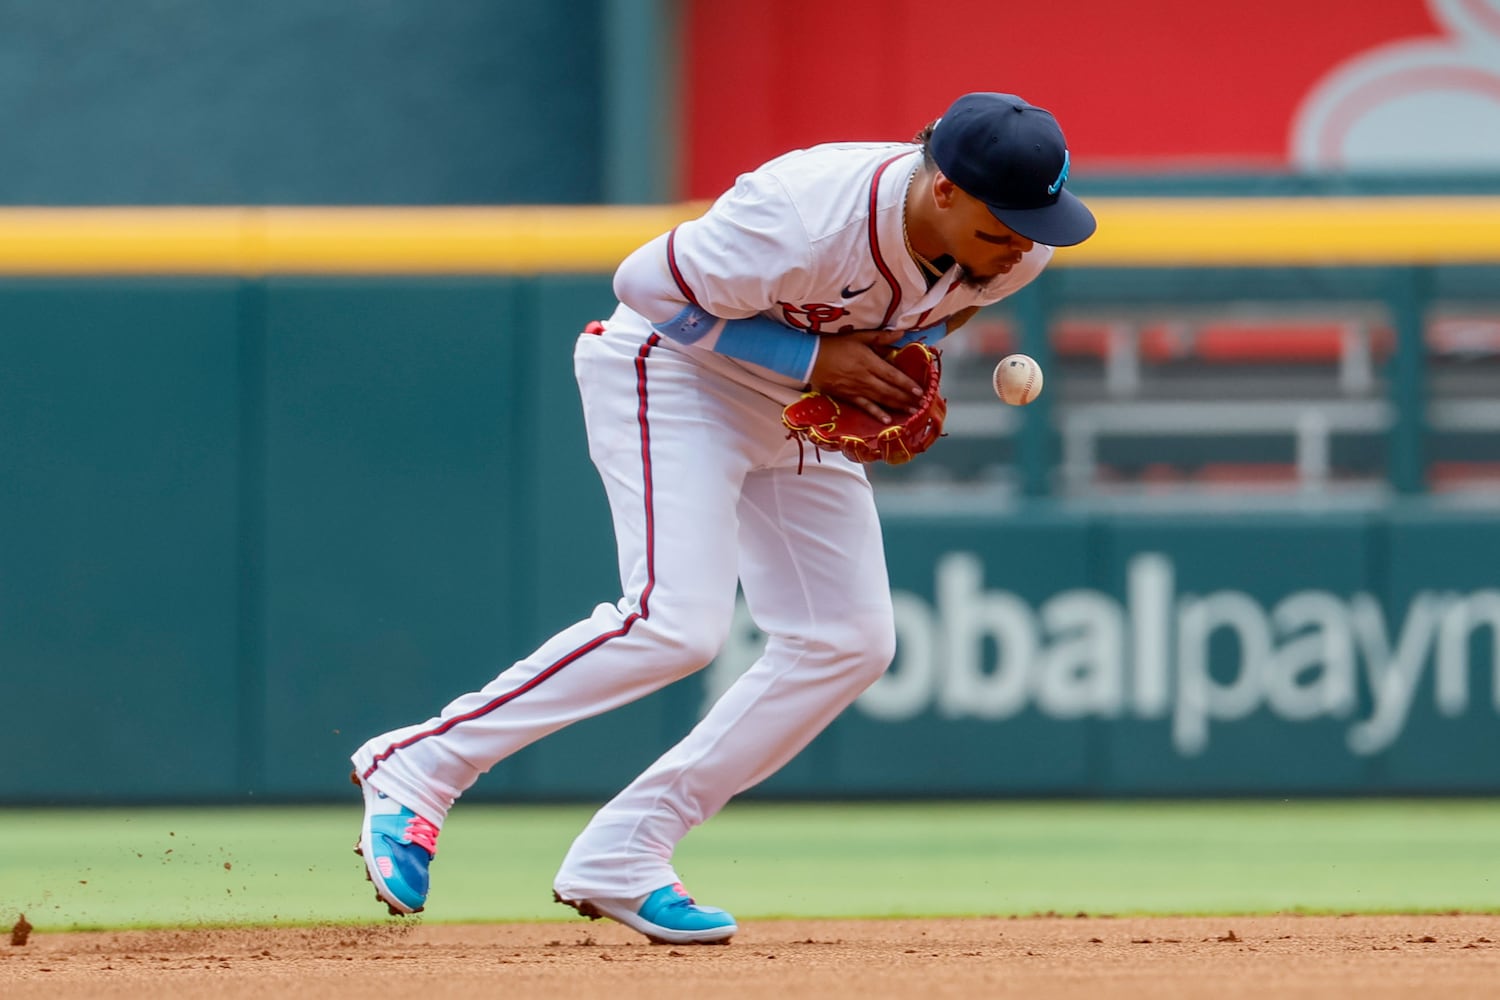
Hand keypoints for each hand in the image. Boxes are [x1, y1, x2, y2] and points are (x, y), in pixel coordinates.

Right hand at [808, 330, 925, 422]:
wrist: (809, 358)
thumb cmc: (834, 345)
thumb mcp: (858, 337)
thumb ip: (881, 337)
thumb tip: (902, 334)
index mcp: (868, 361)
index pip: (893, 375)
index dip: (907, 384)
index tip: (920, 391)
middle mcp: (864, 377)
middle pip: (890, 390)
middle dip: (907, 398)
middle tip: (922, 405)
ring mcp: (856, 389)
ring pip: (880, 399)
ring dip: (897, 406)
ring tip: (911, 412)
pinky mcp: (847, 396)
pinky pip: (864, 407)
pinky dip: (875, 413)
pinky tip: (886, 420)